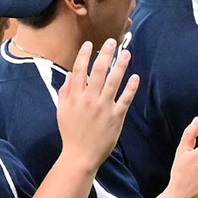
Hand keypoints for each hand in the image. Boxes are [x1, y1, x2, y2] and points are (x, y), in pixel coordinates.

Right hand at [56, 38, 139, 170]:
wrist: (80, 155)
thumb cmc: (71, 133)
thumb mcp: (62, 110)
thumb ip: (65, 91)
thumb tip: (70, 74)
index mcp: (74, 97)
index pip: (79, 70)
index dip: (84, 55)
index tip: (89, 44)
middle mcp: (89, 100)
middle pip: (97, 72)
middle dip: (105, 55)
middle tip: (112, 42)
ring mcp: (103, 108)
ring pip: (112, 82)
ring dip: (120, 66)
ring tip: (126, 53)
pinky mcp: (116, 117)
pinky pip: (124, 99)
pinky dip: (130, 88)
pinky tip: (135, 77)